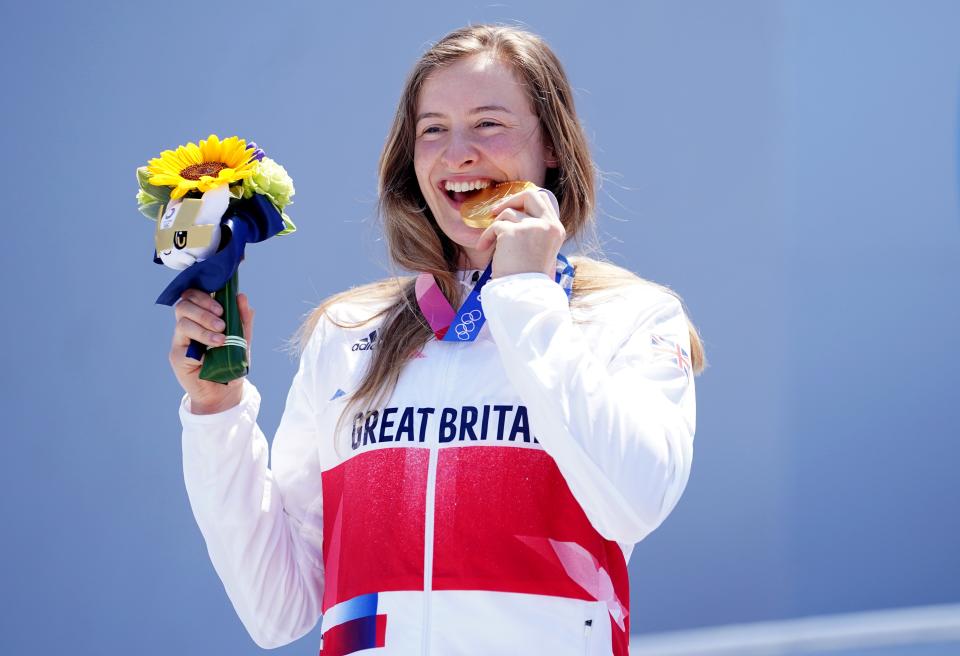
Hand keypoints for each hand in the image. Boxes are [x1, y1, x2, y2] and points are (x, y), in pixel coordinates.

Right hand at [169, 290, 254, 413]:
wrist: (225, 391)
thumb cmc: (232, 364)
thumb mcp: (243, 340)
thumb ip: (242, 319)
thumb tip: (241, 296)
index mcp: (200, 318)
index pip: (192, 296)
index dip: (203, 295)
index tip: (221, 306)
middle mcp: (187, 327)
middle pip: (183, 305)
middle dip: (204, 310)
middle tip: (222, 323)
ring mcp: (180, 341)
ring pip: (183, 322)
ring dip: (204, 326)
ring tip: (221, 339)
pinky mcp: (177, 356)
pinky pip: (183, 343)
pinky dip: (201, 342)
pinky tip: (214, 349)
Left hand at [474, 186, 564, 278]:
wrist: (521, 292)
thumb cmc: (526, 276)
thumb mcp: (540, 249)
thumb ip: (534, 230)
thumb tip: (516, 212)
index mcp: (557, 229)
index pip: (543, 199)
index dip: (524, 200)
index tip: (512, 208)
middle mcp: (548, 225)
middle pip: (530, 195)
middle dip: (511, 200)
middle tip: (496, 212)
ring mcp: (531, 227)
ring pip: (507, 213)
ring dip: (496, 227)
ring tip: (492, 244)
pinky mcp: (513, 232)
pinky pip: (495, 226)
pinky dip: (486, 237)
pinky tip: (484, 248)